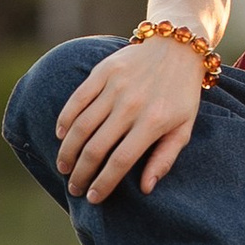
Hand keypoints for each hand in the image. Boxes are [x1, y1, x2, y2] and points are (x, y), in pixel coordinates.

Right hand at [57, 36, 207, 202]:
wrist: (177, 47)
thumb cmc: (181, 94)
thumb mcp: (184, 128)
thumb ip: (165, 158)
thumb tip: (145, 188)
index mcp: (153, 122)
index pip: (120, 161)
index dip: (103, 183)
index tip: (93, 198)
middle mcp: (131, 105)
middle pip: (96, 148)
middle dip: (81, 173)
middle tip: (74, 188)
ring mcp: (115, 87)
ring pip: (81, 126)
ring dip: (68, 151)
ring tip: (64, 167)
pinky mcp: (103, 71)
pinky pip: (77, 99)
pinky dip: (65, 119)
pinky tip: (60, 136)